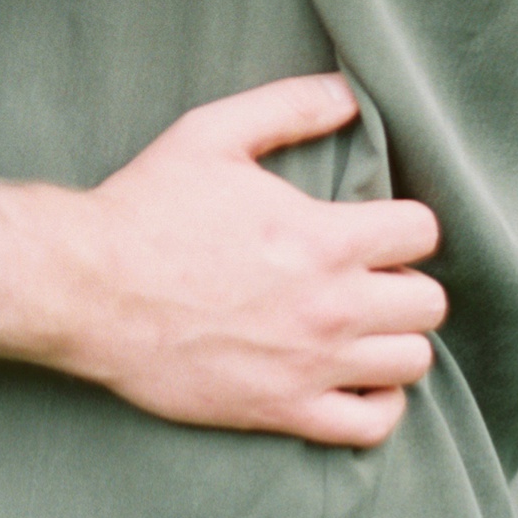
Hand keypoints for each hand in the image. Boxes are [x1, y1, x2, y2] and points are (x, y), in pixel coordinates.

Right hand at [65, 75, 445, 445]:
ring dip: (395, 339)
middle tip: (368, 275)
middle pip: (429, 303)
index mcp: (323, 237)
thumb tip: (350, 93)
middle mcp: (330, 306)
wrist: (89, 289)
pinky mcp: (282, 411)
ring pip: (411, 363)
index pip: (423, 232)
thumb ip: (290, 107)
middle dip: (406, 281)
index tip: (377, 225)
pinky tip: (355, 379)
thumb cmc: (148, 207)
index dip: (405, 222)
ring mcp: (310, 366)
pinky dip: (378, 404)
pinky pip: (372, 425)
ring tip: (362, 324)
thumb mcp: (214, 134)